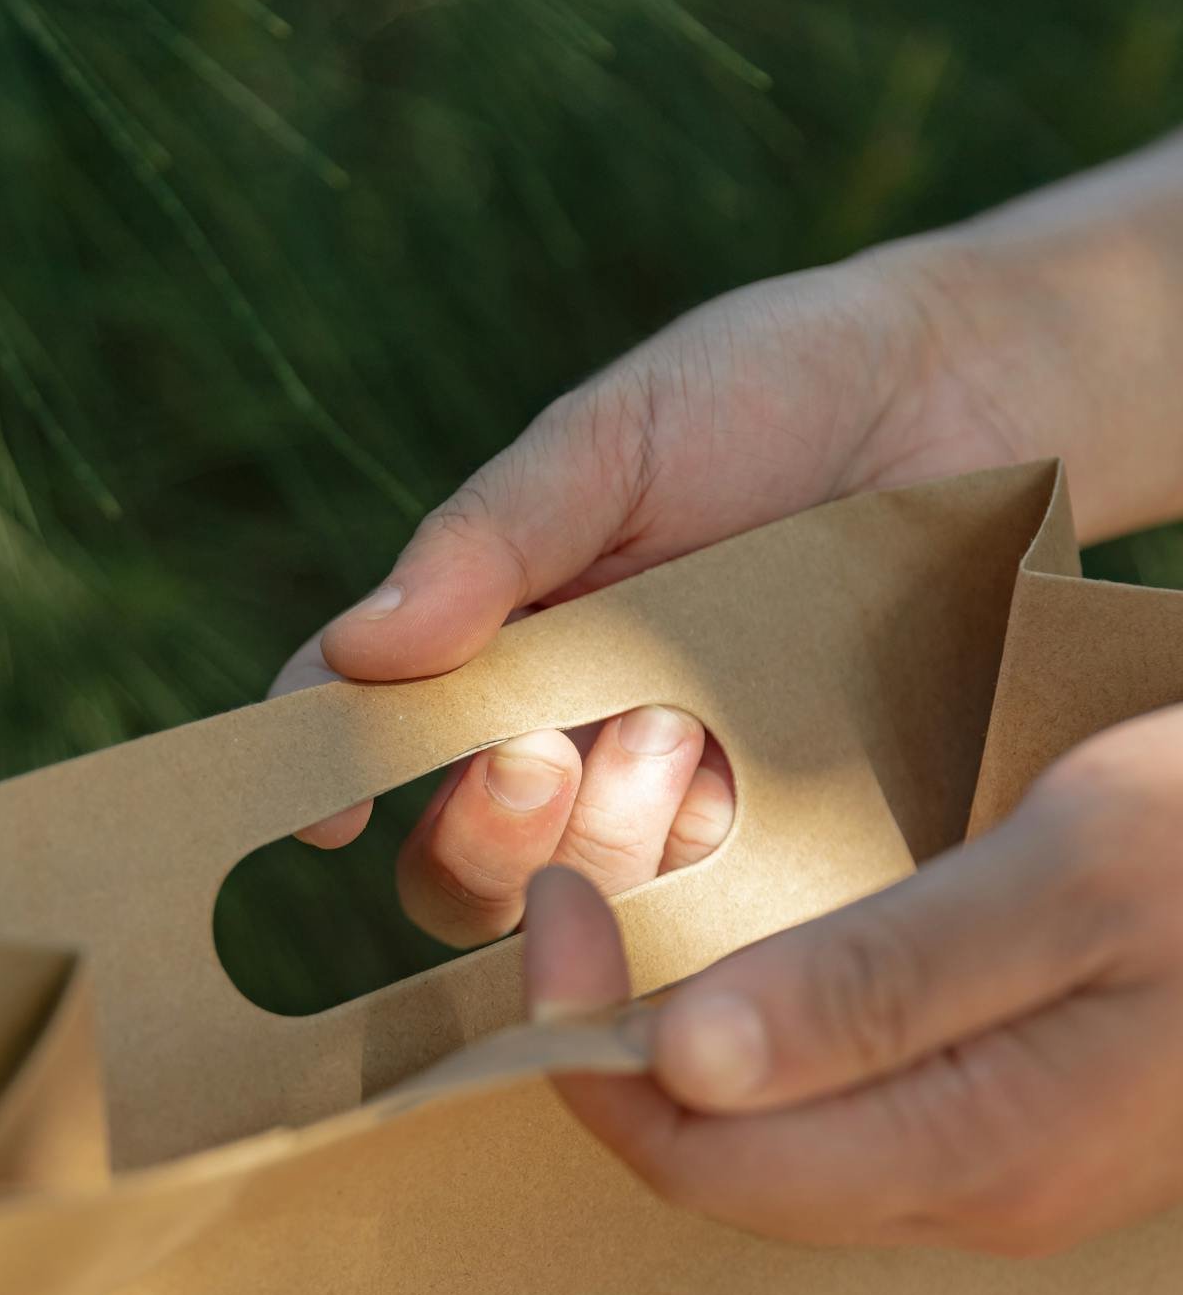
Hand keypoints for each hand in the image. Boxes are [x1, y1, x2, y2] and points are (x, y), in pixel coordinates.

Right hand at [272, 209, 1141, 945]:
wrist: (968, 391)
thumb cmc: (766, 391)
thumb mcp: (613, 442)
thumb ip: (490, 540)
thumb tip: (355, 652)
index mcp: (501, 642)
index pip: (375, 731)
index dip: (329, 779)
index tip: (328, 816)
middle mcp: (576, 737)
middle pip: (469, 859)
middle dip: (486, 830)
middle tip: (545, 752)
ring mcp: (685, 797)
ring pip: (591, 896)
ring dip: (607, 841)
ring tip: (676, 733)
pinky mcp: (794, 831)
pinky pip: (729, 903)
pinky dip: (713, 870)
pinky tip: (737, 793)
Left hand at [524, 708, 1182, 1252]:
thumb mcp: (1078, 872)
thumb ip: (884, 979)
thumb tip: (680, 1065)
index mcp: (979, 1148)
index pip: (701, 1152)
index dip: (588, 1049)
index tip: (553, 905)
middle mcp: (977, 1190)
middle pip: (722, 1163)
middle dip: (614, 1048)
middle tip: (574, 890)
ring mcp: (1005, 1165)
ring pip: (777, 1139)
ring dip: (680, 1044)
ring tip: (633, 909)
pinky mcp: (1024, 1117)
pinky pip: (845, 1107)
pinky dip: (761, 1035)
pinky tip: (745, 945)